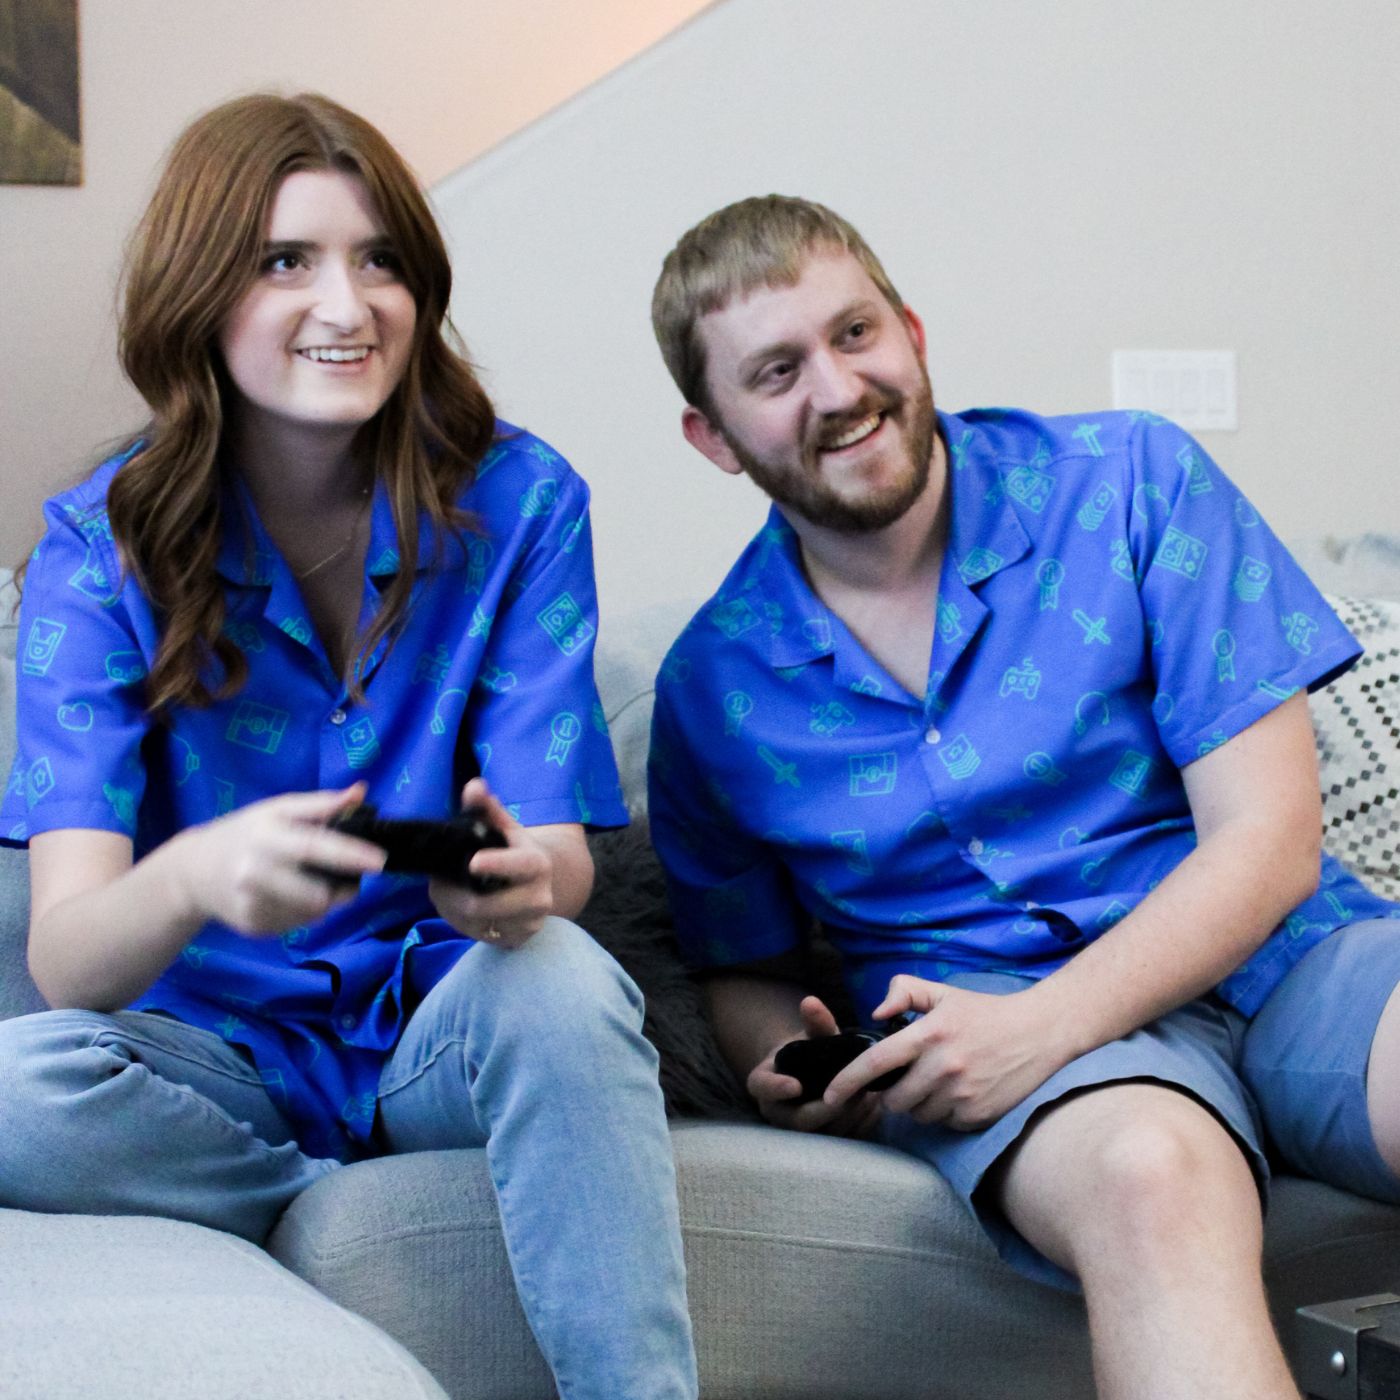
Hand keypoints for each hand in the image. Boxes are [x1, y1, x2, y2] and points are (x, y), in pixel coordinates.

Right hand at [177, 784, 383, 936]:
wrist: (192, 871)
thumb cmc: (246, 833)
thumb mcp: (278, 809)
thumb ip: (321, 804)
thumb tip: (359, 792)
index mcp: (266, 837)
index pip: (313, 846)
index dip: (349, 855)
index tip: (379, 861)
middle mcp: (255, 874)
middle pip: (318, 896)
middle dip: (342, 889)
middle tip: (346, 877)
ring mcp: (252, 905)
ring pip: (313, 914)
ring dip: (324, 901)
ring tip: (311, 882)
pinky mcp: (253, 927)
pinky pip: (298, 924)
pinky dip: (304, 911)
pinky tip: (288, 896)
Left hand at [428, 778, 553, 948]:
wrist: (540, 886)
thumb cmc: (514, 851)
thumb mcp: (504, 829)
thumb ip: (486, 809)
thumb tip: (473, 786)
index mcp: (537, 864)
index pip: (520, 867)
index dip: (497, 865)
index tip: (473, 863)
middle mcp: (539, 898)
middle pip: (483, 905)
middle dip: (452, 894)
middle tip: (438, 882)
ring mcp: (528, 923)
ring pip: (473, 923)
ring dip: (451, 909)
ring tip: (447, 892)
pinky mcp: (516, 940)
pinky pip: (475, 935)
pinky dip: (458, 922)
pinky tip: (459, 908)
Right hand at [747, 996, 882, 1138]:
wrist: (816, 1071)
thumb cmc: (809, 1050)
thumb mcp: (813, 1034)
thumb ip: (814, 1022)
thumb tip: (810, 1001)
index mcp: (765, 1084)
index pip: (763, 1088)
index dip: (776, 1089)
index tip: (796, 1084)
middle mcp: (779, 1113)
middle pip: (798, 1120)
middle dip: (826, 1109)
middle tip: (853, 1092)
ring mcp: (802, 1131)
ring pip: (824, 1134)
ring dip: (848, 1116)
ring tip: (870, 1095)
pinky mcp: (825, 1141)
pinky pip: (842, 1139)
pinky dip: (860, 1124)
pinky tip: (876, 1106)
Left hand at [823, 976, 1072, 1130]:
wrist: (1040, 1031)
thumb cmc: (986, 1012)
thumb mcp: (943, 992)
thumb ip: (904, 991)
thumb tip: (876, 1013)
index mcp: (929, 1034)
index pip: (876, 1063)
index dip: (846, 1082)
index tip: (829, 1096)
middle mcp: (943, 1066)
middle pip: (895, 1099)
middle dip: (894, 1093)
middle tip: (911, 1078)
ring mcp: (962, 1094)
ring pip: (920, 1115)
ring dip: (922, 1104)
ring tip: (940, 1082)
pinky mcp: (979, 1115)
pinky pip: (946, 1124)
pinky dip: (947, 1113)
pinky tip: (962, 1092)